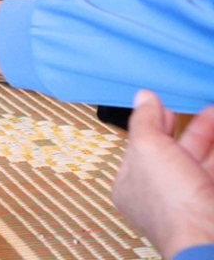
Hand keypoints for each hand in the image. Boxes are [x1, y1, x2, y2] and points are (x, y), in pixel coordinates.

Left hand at [113, 91, 213, 259]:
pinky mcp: (211, 201)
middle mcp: (160, 193)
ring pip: (201, 161)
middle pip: (175, 152)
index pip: (140, 146)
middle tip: (203, 107)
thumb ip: (145, 121)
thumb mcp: (148, 149)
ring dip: (210, 136)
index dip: (153, 123)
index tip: (166, 104)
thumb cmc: (172, 202)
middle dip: (192, 127)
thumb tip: (143, 97)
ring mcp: (189, 199)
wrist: (209, 239)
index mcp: (131, 184)